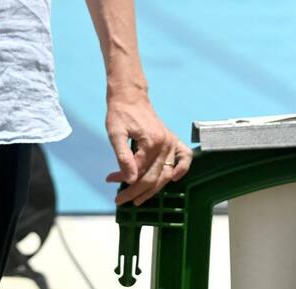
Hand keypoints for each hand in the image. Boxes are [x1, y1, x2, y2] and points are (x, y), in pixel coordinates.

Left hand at [105, 91, 191, 205]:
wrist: (129, 95)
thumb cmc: (120, 113)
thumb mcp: (115, 132)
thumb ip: (123, 156)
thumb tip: (129, 179)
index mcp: (151, 141)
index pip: (139, 171)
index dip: (124, 180)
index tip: (110, 181)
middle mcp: (165, 143)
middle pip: (154, 177)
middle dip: (136, 191)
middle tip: (121, 199)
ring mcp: (171, 142)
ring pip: (166, 173)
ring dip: (153, 188)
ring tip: (137, 198)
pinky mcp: (172, 139)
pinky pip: (185, 158)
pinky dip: (182, 169)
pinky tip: (174, 179)